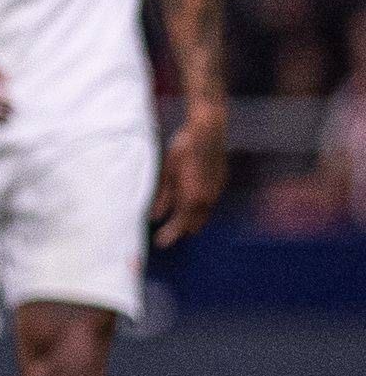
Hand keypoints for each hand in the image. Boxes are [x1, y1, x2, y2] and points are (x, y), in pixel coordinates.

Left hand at [149, 103, 226, 247]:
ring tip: (176, 222)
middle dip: (181, 230)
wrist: (208, 132)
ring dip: (191, 220)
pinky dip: (199, 208)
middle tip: (167, 234)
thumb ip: (163, 197)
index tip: (160, 243)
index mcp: (193, 198)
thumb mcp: (167, 173)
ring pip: (204, 215)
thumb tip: (155, 217)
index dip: (169, 235)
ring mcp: (217, 191)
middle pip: (195, 224)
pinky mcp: (221, 183)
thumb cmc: (183, 150)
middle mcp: (208, 199)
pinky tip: (190, 205)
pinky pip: (209, 203)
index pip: (180, 225)